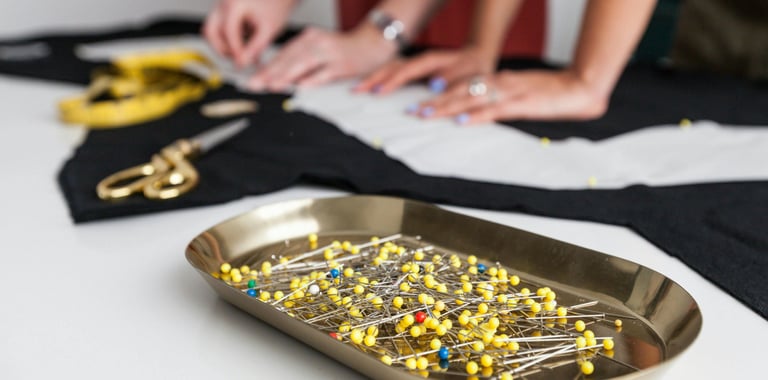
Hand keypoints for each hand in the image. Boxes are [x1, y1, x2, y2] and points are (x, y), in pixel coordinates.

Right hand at [202, 0, 295, 66]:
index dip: (234, 50)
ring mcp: (220, 5)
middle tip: (238, 60)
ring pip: (211, 31)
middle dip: (222, 49)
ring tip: (242, 54)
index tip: (243, 63)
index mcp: (234, 3)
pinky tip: (244, 46)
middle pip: (211, 31)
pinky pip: (218, 28)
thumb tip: (241, 64)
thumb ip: (255, 48)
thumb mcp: (268, 29)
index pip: (228, 31)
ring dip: (223, 45)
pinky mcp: (223, 10)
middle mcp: (223, 2)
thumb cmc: (276, 7)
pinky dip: (227, 39)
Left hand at [248, 25, 398, 91]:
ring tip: (272, 85)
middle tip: (255, 84)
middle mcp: (317, 42)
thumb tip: (278, 77)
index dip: (267, 67)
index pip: (283, 54)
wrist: (370, 43)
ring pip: (304, 64)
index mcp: (308, 38)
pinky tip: (302, 86)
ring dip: (287, 75)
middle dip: (270, 72)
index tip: (253, 78)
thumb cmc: (343, 50)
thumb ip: (300, 62)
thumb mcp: (318, 50)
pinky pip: (325, 73)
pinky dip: (313, 79)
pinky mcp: (342, 64)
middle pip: (289, 59)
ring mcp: (329, 53)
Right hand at [354, 47, 496, 94]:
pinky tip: (371, 87)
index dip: (391, 81)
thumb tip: (435, 85)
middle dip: (373, 78)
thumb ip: (452, 79)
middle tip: (356, 89)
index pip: (407, 70)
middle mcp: (420, 61)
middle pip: (392, 67)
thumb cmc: (473, 69)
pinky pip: (394, 73)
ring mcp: (416, 65)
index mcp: (432, 60)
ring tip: (358, 88)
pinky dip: (381, 79)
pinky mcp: (415, 71)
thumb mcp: (467, 75)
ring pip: (390, 68)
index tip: (378, 91)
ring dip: (374, 78)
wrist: (477, 59)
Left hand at [412, 69, 608, 123]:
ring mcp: (510, 92)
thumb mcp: (519, 93)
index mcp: (498, 79)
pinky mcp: (522, 103)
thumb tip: (478, 109)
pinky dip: (476, 116)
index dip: (440, 95)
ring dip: (447, 107)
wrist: (580, 86)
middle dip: (435, 102)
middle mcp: (500, 82)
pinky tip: (461, 122)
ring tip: (427, 114)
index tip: (420, 103)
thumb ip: (499, 99)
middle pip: (460, 91)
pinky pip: (494, 110)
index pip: (463, 86)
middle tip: (413, 111)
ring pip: (471, 98)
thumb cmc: (551, 92)